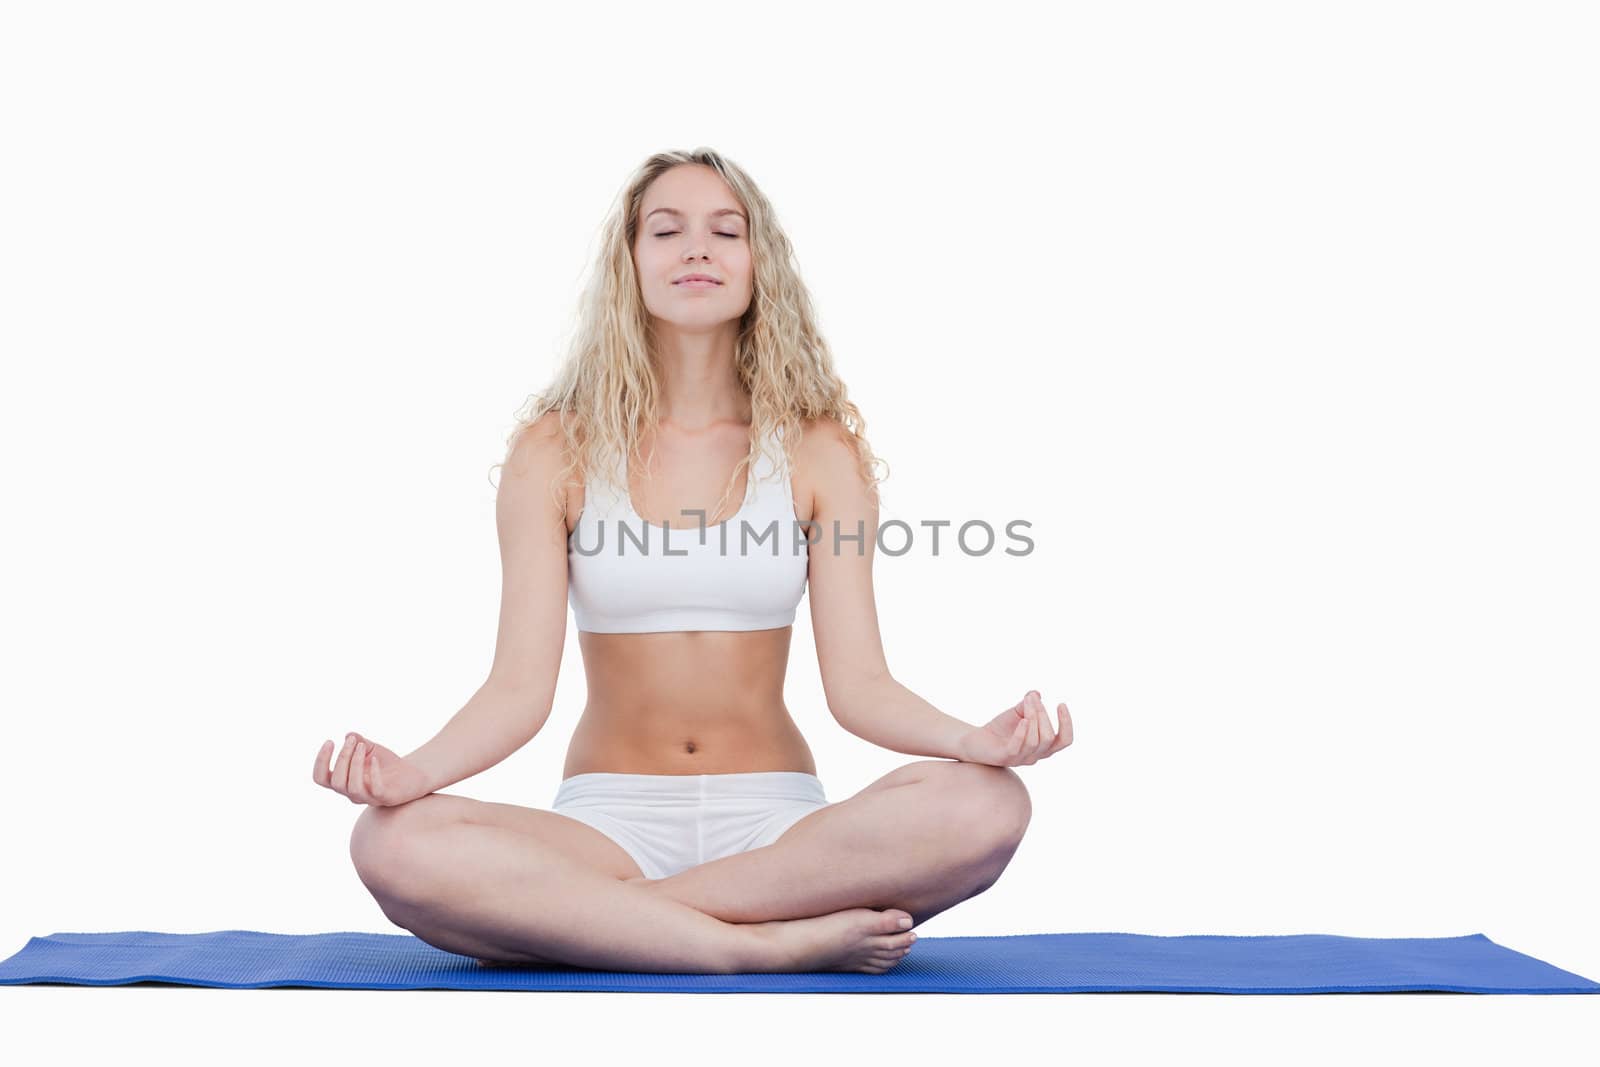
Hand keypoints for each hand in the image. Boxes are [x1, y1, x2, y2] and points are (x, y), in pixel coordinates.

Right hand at [312, 732, 431, 806]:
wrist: (413, 775)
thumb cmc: (386, 764)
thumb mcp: (371, 749)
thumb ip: (359, 743)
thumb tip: (348, 735)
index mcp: (344, 782)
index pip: (320, 778)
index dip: (321, 761)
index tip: (330, 741)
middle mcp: (352, 793)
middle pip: (335, 781)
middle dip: (342, 758)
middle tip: (353, 740)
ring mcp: (368, 797)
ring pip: (352, 787)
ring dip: (355, 763)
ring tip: (362, 746)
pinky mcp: (385, 797)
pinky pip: (376, 789)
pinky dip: (374, 773)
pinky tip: (375, 758)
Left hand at [954, 690, 1072, 767]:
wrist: (975, 740)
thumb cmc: (1000, 729)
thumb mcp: (1017, 713)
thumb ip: (1028, 705)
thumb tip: (1035, 694)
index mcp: (1043, 747)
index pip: (1064, 740)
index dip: (1067, 723)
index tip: (1061, 704)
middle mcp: (1035, 756)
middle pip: (1049, 737)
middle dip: (1043, 715)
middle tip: (1031, 699)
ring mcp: (1020, 759)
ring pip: (1036, 741)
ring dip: (1033, 719)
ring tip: (1025, 703)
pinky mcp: (1005, 757)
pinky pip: (1017, 746)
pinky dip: (1022, 732)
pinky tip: (1022, 719)